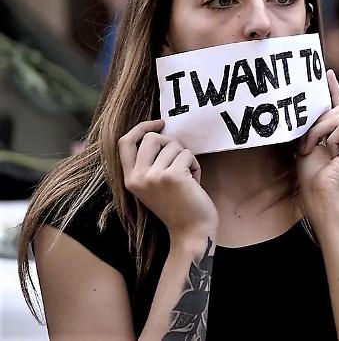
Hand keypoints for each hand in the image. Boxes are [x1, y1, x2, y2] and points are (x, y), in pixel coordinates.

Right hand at [119, 120, 217, 240]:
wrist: (191, 232)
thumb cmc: (177, 206)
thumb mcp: (153, 185)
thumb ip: (149, 163)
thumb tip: (159, 132)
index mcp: (129, 179)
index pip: (125, 142)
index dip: (141, 127)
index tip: (159, 123)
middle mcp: (137, 177)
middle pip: (152, 137)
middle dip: (171, 143)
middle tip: (181, 161)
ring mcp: (154, 176)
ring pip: (174, 145)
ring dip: (186, 158)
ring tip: (188, 178)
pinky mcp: (173, 176)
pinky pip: (188, 154)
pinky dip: (196, 165)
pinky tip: (194, 183)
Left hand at [297, 70, 338, 216]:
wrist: (319, 194)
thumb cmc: (311, 174)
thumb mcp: (308, 142)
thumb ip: (313, 124)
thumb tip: (311, 103)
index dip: (333, 89)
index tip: (327, 74)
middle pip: (336, 108)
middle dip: (316, 123)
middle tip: (305, 142)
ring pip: (337, 115)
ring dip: (317, 131)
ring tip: (310, 149)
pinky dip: (328, 136)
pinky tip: (329, 151)